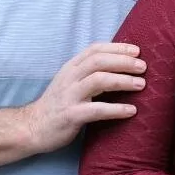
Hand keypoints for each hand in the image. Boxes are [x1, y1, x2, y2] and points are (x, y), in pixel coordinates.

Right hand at [20, 42, 146, 153]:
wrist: (32, 127)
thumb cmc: (59, 104)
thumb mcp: (71, 82)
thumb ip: (90, 73)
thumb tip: (122, 66)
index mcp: (71, 67)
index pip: (95, 49)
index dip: (117, 47)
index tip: (137, 50)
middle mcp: (70, 78)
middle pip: (99, 61)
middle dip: (123, 61)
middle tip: (143, 66)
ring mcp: (69, 96)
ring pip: (98, 81)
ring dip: (123, 81)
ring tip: (141, 85)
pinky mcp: (71, 115)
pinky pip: (96, 110)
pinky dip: (116, 109)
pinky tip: (131, 111)